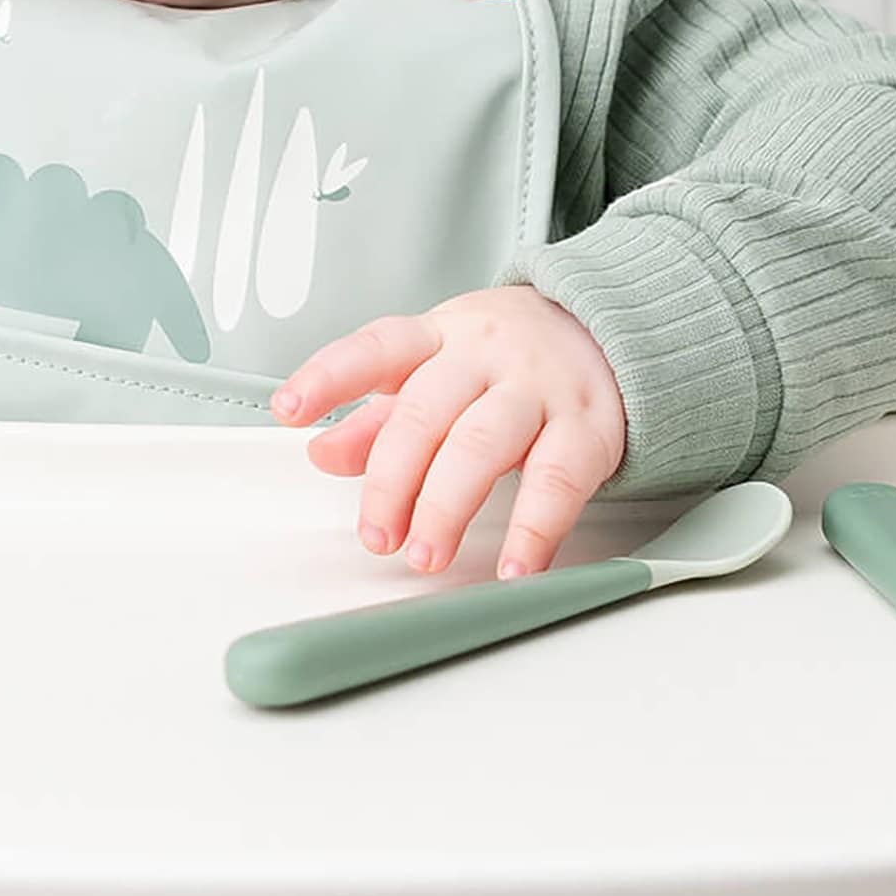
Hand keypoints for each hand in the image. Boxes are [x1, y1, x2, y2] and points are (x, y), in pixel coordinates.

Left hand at [270, 286, 625, 578]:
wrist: (607, 328)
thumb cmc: (504, 359)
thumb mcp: (433, 372)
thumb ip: (375, 417)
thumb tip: (320, 451)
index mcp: (437, 336)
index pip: (375, 349)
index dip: (328, 377)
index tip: (288, 408)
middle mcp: (484, 353)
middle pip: (425, 412)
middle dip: (391, 480)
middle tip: (376, 535)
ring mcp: (538, 386)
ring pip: (484, 443)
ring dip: (446, 505)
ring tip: (425, 555)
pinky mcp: (590, 425)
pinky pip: (559, 479)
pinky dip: (534, 530)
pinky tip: (515, 566)